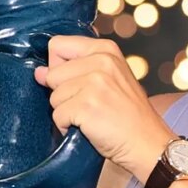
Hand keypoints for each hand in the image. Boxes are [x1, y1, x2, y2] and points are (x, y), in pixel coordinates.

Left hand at [35, 35, 175, 179]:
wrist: (148, 143)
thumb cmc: (128, 115)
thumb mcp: (110, 79)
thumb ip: (76, 69)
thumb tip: (39, 72)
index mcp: (106, 49)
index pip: (58, 45)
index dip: (58, 67)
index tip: (75, 82)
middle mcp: (101, 61)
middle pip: (52, 74)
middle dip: (63, 94)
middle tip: (89, 105)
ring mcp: (95, 83)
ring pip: (53, 97)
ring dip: (67, 112)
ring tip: (92, 117)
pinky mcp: (86, 105)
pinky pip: (57, 115)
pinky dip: (68, 127)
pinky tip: (89, 128)